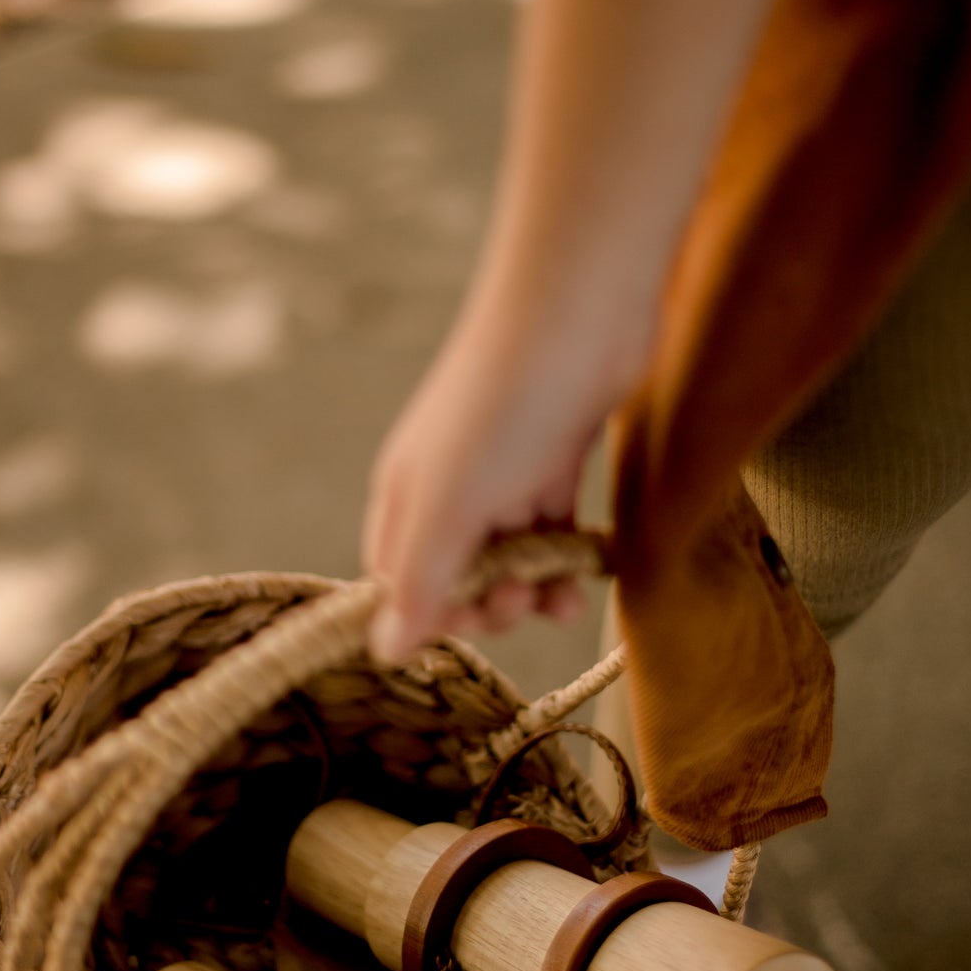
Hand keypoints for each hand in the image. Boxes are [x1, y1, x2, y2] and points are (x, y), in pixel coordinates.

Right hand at [361, 292, 647, 658]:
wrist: (579, 317)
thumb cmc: (503, 407)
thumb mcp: (452, 506)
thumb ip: (421, 583)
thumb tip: (383, 653)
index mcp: (407, 496)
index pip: (398, 582)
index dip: (432, 614)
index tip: (472, 619)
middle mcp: (448, 488)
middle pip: (458, 578)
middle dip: (490, 604)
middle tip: (523, 595)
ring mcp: (501, 477)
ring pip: (510, 561)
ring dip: (534, 591)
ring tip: (564, 598)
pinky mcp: (553, 464)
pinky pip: (552, 534)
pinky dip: (568, 561)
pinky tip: (587, 576)